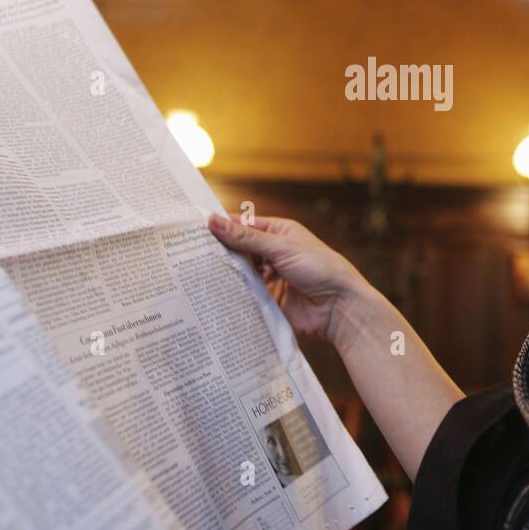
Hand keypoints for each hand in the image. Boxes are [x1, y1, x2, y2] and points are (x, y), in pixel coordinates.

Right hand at [208, 213, 371, 345]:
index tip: (194, 228)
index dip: (222, 226)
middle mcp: (273, 254)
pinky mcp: (269, 301)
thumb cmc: (320, 268)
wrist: (340, 308)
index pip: (244, 226)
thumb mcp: (281, 248)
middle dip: (220, 253)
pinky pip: (246, 296)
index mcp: (279, 233)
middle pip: (239, 251)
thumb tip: (213, 221)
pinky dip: (233, 295)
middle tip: (188, 254)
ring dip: (225, 275)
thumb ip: (246, 238)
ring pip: (241, 274)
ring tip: (195, 274)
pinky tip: (213, 295)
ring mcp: (271, 278)